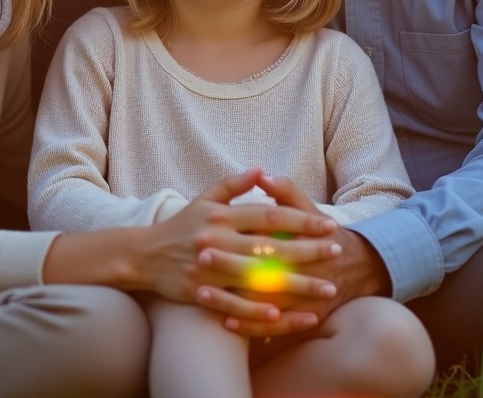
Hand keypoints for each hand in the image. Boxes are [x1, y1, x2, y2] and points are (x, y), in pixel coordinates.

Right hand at [138, 169, 341, 327]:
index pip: (269, 215)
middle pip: (271, 247)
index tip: (328, 224)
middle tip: (337, 252)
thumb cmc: (181, 225)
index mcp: (222, 215)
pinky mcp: (201, 293)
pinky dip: (258, 310)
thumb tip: (261, 169)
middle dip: (308, 250)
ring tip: (326, 289)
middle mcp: (218, 239)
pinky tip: (283, 313)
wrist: (145, 255)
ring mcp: (210, 268)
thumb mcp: (204, 198)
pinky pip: (234, 304)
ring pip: (260, 278)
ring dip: (296, 284)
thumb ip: (233, 184)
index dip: (300, 219)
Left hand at [196, 172, 390, 337]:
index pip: (267, 236)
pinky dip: (250, 327)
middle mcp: (302, 270)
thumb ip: (286, 191)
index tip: (207, 229)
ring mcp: (302, 299)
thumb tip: (261, 174)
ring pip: (263, 302)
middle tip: (200, 258)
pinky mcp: (303, 319)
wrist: (358, 268)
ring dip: (231, 299)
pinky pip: (274, 328)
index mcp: (300, 239)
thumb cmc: (324, 233)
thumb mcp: (310, 208)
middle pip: (261, 270)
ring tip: (201, 293)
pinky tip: (226, 321)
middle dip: (229, 265)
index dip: (238, 234)